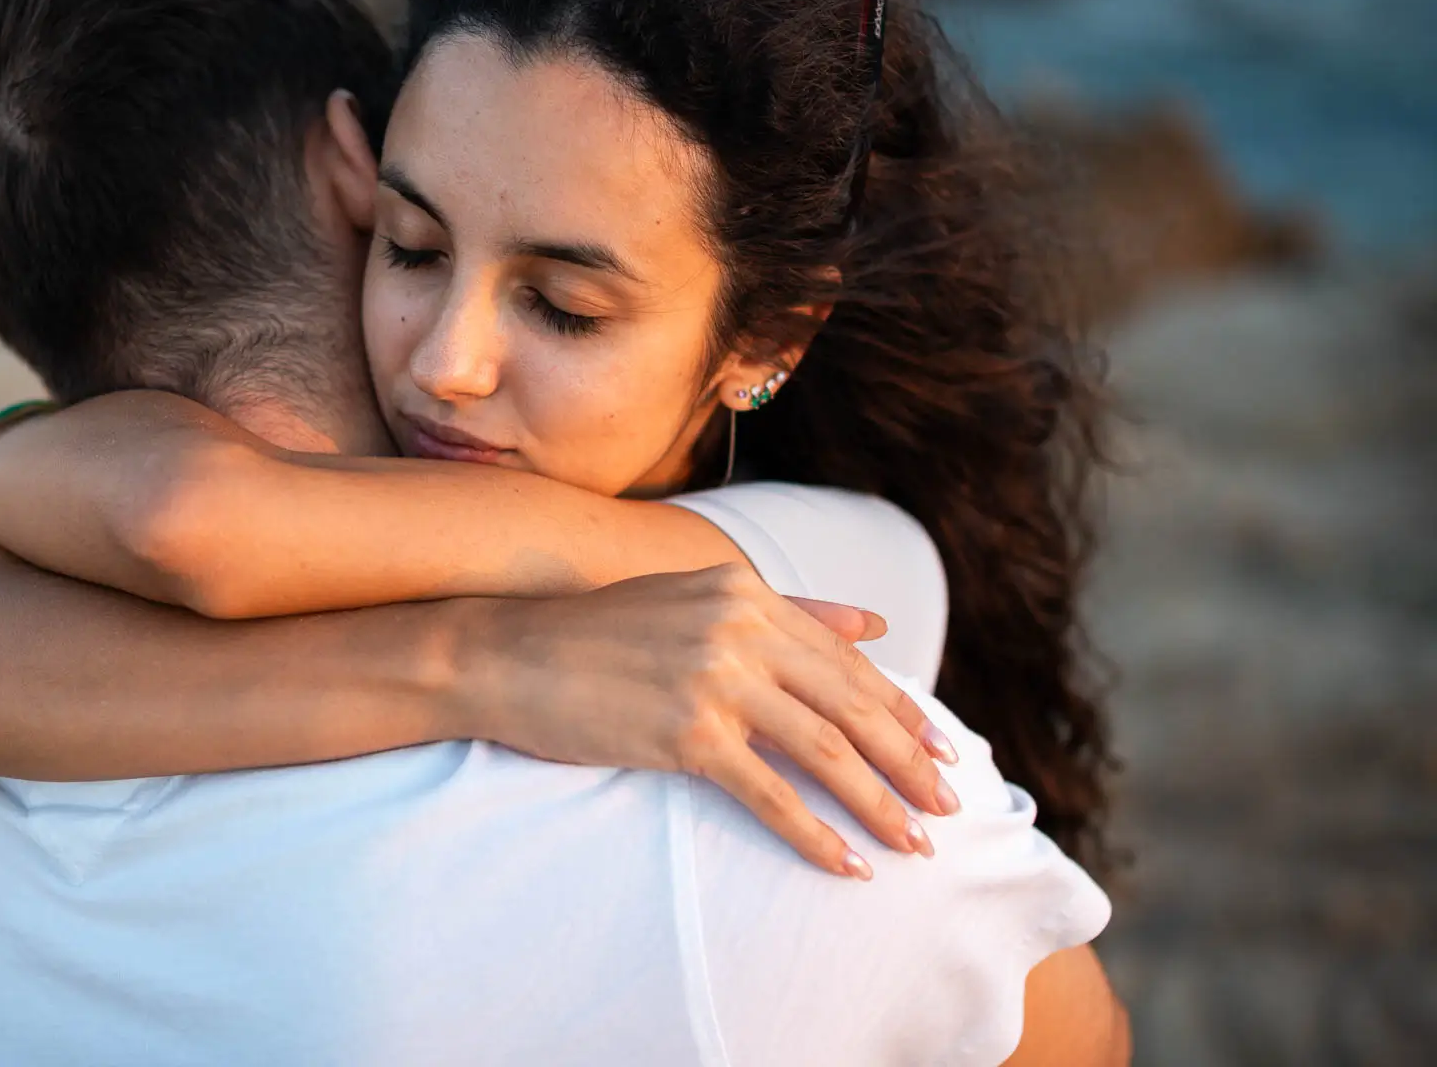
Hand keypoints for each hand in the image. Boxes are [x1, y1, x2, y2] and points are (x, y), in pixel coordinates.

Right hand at [462, 564, 960, 877]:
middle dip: (909, 762)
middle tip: (948, 806)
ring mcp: (714, 678)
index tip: (940, 749)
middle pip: (852, 705)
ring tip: (914, 843)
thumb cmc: (594, 635)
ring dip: (879, 804)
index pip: (846, 661)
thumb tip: (873, 625)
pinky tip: (845, 863)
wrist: (507, 654)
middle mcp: (739, 627)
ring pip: (826, 751)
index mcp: (744, 592)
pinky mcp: (685, 732)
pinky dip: (815, 834)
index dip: (902, 710)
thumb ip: (785, 612)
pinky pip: (770, 793)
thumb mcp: (694, 602)